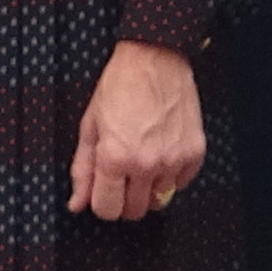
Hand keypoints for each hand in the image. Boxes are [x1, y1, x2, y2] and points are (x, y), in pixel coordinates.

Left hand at [70, 39, 203, 220]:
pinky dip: (172, 175)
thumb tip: (77, 202)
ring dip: (149, 188)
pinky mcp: (194, 153)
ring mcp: (173, 160)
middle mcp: (146, 163)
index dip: (102, 202)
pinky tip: (162, 152)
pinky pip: (182, 184)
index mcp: (115, 157)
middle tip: (123, 177)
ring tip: (144, 160)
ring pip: (160, 201)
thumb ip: (83, 169)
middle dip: (125, 199)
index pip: (107, 210)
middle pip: (135, 212)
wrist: (155, 58)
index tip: (104, 191)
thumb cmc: (122, 85)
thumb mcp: (91, 126)